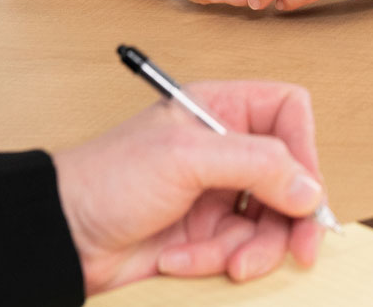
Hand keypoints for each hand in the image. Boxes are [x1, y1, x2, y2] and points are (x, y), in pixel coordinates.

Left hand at [52, 81, 327, 294]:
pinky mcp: (208, 233)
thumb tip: (308, 187)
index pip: (289, 113)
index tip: (304, 186)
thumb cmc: (105, 181)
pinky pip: (241, 250)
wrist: (64, 237)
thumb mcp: (185, 158)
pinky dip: (217, 259)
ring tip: (227, 261)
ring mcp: (218, 193)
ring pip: (272, 222)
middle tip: (302, 246)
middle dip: (291, 218)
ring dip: (251, 248)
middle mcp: (225, 149)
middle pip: (292, 178)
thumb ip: (256, 164)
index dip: (305, 148)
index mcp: (220, 110)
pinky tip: (182, 257)